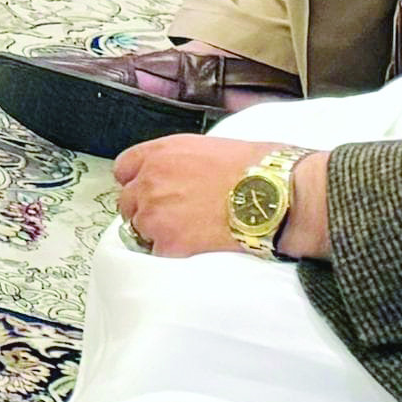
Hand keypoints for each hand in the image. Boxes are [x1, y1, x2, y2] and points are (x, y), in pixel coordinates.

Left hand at [113, 133, 324, 257]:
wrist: (276, 194)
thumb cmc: (257, 168)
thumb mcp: (210, 148)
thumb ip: (182, 160)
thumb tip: (185, 172)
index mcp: (160, 153)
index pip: (124, 169)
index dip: (138, 182)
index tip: (149, 192)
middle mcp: (150, 180)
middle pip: (128, 200)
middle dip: (145, 209)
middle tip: (171, 217)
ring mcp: (155, 212)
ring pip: (139, 228)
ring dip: (157, 233)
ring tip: (188, 234)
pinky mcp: (169, 241)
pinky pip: (156, 252)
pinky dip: (171, 253)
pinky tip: (193, 248)